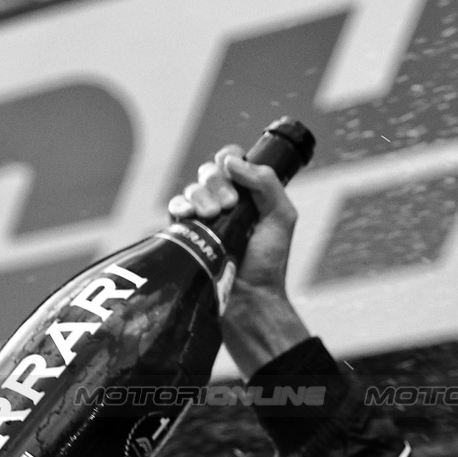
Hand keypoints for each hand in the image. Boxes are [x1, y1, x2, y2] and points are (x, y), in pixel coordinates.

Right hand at [167, 146, 296, 298]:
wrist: (250, 297)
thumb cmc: (269, 261)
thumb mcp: (281, 217)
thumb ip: (266, 183)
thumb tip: (231, 161)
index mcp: (250, 195)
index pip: (233, 161)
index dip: (230, 159)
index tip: (233, 171)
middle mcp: (226, 202)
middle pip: (211, 172)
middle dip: (218, 182)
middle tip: (230, 204)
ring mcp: (205, 217)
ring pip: (193, 189)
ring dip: (201, 196)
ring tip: (213, 215)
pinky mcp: (187, 232)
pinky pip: (175, 207)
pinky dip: (180, 205)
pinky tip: (189, 214)